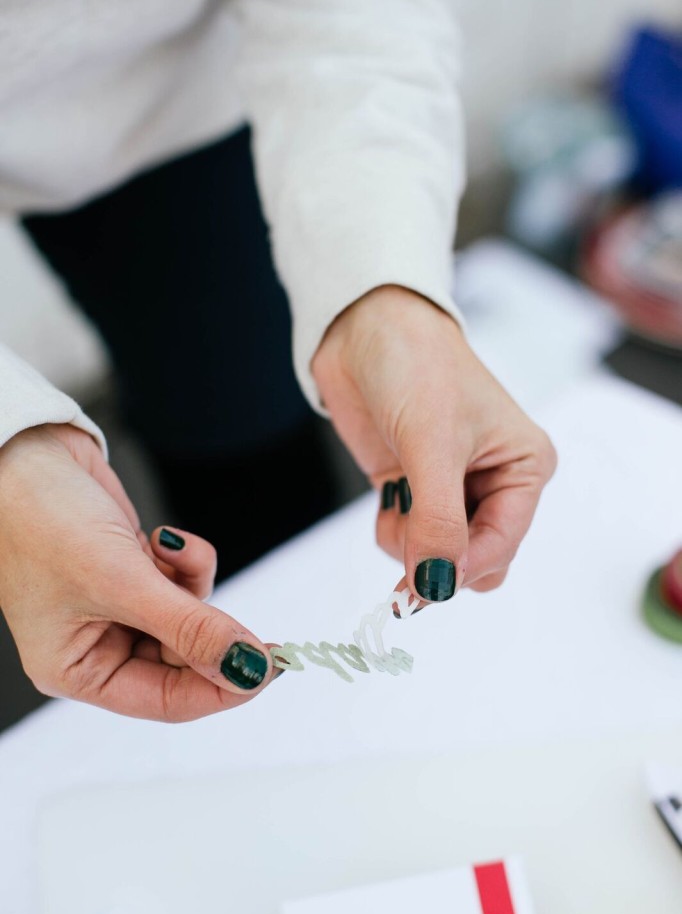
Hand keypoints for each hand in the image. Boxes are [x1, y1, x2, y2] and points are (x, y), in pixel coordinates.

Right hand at [0, 424, 276, 720]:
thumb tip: (247, 668)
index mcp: (79, 670)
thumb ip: (190, 628)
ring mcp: (118, 606)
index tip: (271, 671)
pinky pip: (183, 581)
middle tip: (267, 637)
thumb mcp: (122, 583)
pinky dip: (187, 560)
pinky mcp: (134, 570)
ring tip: (170, 552)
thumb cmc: (43, 522)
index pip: (167, 701)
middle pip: (184, 662)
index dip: (222, 689)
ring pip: (190, 617)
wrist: (26, 453)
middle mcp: (98, 645)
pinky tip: (161, 536)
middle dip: (215, 636)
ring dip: (195, 585)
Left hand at [312, 286, 556, 601]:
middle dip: (439, 560)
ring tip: (397, 499)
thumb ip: (438, 521)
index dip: (461, 567)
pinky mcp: (414, 488)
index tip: (422, 582)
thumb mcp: (433, 445)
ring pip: (439, 557)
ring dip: (411, 544)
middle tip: (407, 543)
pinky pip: (410, 540)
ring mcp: (452, 489)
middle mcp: (496, 484)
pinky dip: (393, 533)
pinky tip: (388, 498)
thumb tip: (435, 586)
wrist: (364, 327)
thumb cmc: (416, 367)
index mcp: (525, 468)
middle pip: (476, 561)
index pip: (503, 546)